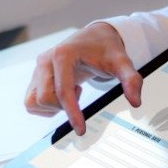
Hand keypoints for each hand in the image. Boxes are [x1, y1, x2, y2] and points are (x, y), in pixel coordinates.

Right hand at [24, 22, 142, 134]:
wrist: (95, 37)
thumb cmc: (106, 49)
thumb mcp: (122, 62)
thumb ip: (131, 80)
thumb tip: (135, 102)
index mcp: (63, 54)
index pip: (63, 91)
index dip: (72, 113)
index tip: (81, 130)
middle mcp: (45, 60)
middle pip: (45, 98)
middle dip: (63, 106)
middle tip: (80, 94)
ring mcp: (38, 68)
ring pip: (34, 101)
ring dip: (53, 106)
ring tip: (71, 92)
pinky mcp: (35, 76)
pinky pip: (31, 101)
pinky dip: (46, 106)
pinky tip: (63, 94)